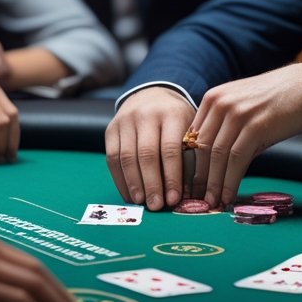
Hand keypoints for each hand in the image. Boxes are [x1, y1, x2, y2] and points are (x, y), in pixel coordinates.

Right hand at [104, 87, 194, 210]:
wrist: (152, 95)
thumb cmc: (177, 120)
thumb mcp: (189, 128)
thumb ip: (190, 155)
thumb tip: (187, 193)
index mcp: (171, 113)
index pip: (170, 148)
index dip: (171, 176)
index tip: (174, 199)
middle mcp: (145, 114)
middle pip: (146, 154)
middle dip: (151, 184)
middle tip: (156, 206)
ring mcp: (125, 120)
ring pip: (126, 157)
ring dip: (133, 184)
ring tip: (141, 203)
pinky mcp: (111, 129)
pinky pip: (112, 158)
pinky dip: (120, 179)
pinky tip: (129, 195)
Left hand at [192, 61, 301, 207]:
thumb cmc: (277, 99)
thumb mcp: (243, 107)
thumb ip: (226, 129)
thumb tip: (215, 163)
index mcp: (213, 98)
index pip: (192, 136)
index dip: (189, 164)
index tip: (189, 184)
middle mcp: (220, 104)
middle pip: (201, 148)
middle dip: (198, 178)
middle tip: (197, 200)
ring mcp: (237, 114)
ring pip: (217, 157)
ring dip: (213, 185)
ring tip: (212, 204)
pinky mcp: (255, 127)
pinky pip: (236, 160)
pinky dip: (230, 182)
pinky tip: (228, 196)